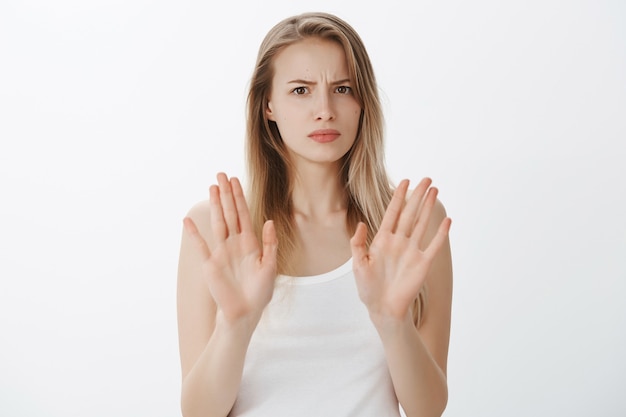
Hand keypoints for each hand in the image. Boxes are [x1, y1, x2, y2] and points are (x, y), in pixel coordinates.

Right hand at [183, 173, 277, 327]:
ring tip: (210, 188)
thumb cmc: (259, 293)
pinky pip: (200, 245)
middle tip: (221, 174)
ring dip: (213, 206)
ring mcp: (221, 252)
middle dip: (225, 194)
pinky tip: (187, 220)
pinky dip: (194, 233)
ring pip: (217, 223)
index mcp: (250, 243)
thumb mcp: (270, 267)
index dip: (239, 197)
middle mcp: (234, 244)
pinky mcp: (209, 264)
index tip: (235, 181)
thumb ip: (269, 244)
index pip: (243, 214)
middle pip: (229, 213)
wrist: (244, 313)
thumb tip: (268, 221)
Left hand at [350, 178, 450, 322]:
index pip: (392, 213)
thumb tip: (361, 224)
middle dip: (418, 196)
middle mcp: (399, 242)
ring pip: (422, 224)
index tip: (405, 181)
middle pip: (410, 213)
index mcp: (382, 240)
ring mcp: (412, 251)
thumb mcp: (358, 265)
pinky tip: (447, 221)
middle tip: (427, 179)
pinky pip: (434, 245)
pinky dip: (441, 234)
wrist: (383, 309)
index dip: (398, 197)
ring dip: (429, 208)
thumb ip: (358, 244)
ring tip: (436, 191)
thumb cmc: (368, 288)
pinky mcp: (423, 263)